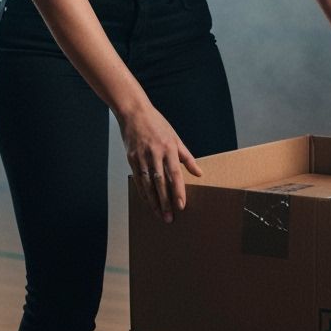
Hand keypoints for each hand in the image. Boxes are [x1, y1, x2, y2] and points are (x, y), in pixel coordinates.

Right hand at [119, 104, 201, 222]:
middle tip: (170, 218)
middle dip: (165, 202)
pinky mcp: (132, 158)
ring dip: (154, 201)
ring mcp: (142, 156)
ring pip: (148, 184)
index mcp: (169, 148)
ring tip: (159, 214)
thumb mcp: (175, 137)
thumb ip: (187, 157)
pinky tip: (148, 202)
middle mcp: (155, 153)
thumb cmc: (157, 124)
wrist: (134, 112)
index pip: (175, 174)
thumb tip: (199, 173)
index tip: (181, 205)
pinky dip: (143, 192)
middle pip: (161, 182)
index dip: (179, 191)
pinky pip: (138, 179)